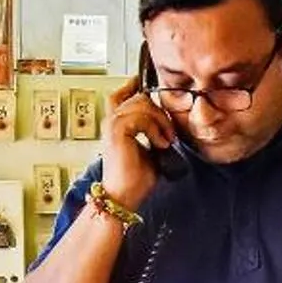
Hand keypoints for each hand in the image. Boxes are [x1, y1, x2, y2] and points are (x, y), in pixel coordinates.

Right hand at [97, 75, 177, 212]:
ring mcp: (113, 124)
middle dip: (160, 111)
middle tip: (169, 133)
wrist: (124, 196)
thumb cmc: (134, 178)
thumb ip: (153, 130)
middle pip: (139, 96)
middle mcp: (112, 121)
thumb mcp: (150, 148)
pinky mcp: (117, 131)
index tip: (154, 91)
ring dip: (160, 121)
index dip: (136, 86)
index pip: (123, 94)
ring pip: (142, 103)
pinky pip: (142, 116)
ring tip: (166, 140)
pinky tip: (160, 144)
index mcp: (116, 123)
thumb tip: (166, 120)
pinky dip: (155, 129)